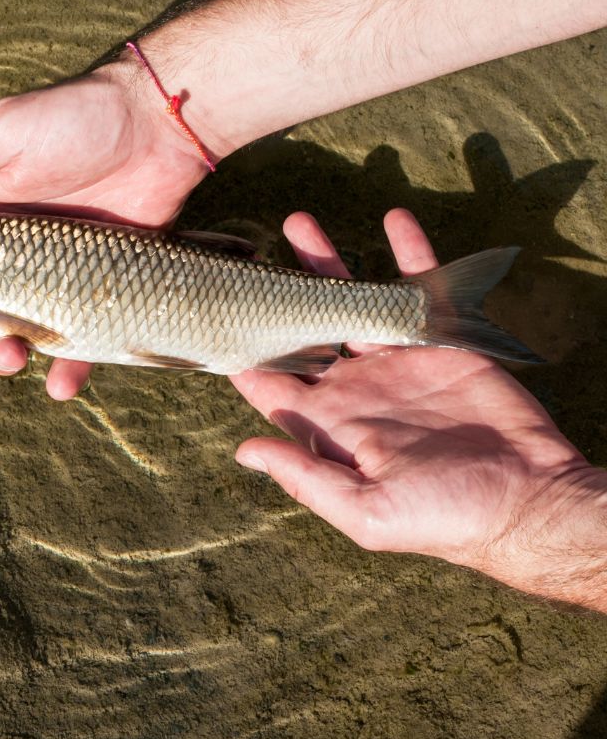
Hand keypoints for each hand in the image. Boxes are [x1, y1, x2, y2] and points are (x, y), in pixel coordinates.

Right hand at [0, 61, 209, 399]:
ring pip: (8, 337)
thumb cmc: (76, 118)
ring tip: (11, 356)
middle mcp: (3, 256)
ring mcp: (49, 278)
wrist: (156, 127)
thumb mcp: (4, 135)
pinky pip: (76, 345)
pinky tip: (60, 384)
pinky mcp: (94, 292)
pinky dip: (65, 372)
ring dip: (0, 359)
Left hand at [231, 209, 606, 609]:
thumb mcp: (366, 513)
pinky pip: (421, 287)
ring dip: (327, 263)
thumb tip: (244, 451)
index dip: (242, 351)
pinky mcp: (441, 342)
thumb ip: (305, 478)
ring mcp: (394, 360)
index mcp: (328, 424)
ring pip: (350, 299)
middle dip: (274, 291)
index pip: (271, 381)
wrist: (527, 503)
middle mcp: (354, 386)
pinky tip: (394, 218)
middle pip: (302, 328)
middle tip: (248, 249)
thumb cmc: (442, 520)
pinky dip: (410, 251)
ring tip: (299, 223)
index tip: (212, 316)